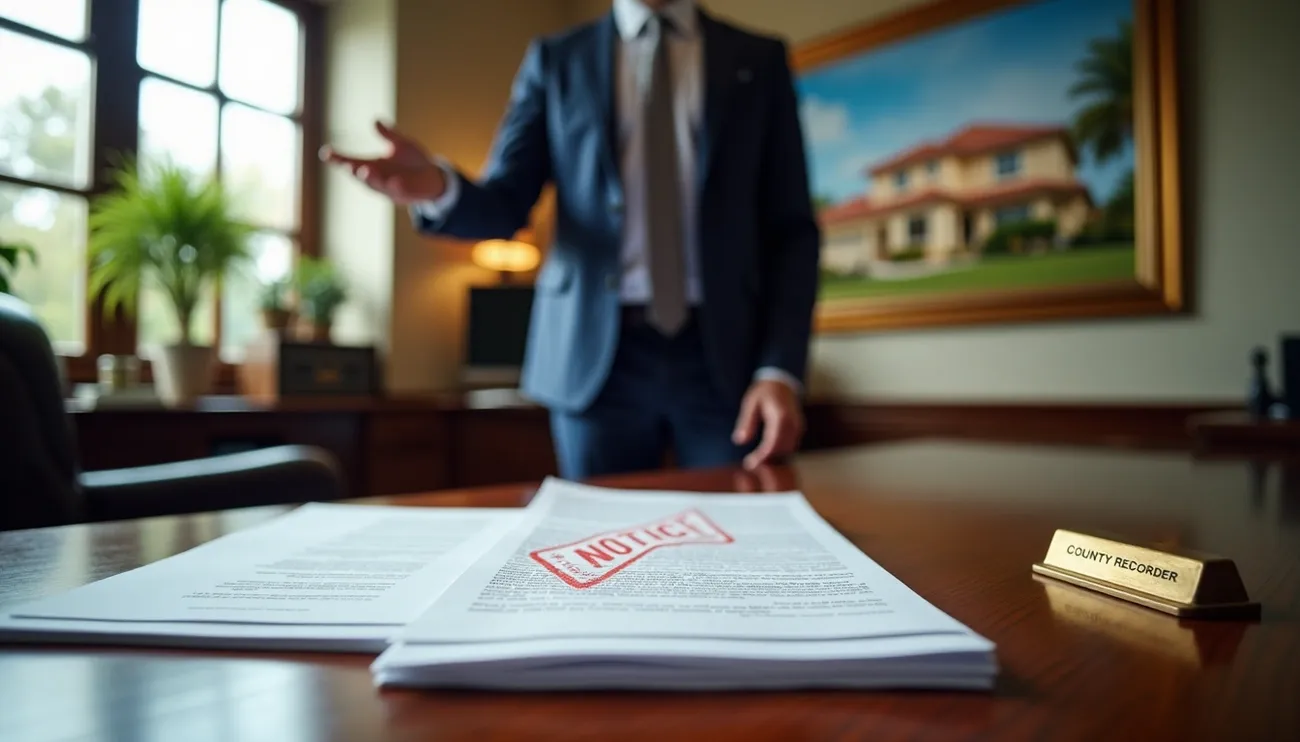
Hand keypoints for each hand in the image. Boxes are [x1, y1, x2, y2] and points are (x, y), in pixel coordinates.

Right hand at [319, 121, 445, 203]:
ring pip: (376, 185)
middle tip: (348, 165)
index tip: (325, 153)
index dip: (337, 159)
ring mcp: (389, 188)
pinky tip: (394, 180)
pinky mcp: (404, 194)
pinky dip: (395, 186)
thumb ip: (389, 135)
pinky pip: (399, 191)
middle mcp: (377, 177)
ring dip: (370, 179)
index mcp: (372, 164)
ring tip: (365, 170)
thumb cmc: (413, 160)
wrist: (434, 177)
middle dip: (353, 171)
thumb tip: (376, 121)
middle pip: (359, 175)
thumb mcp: (401, 144)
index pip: (350, 162)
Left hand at [731, 379, 804, 470]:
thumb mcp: (751, 403)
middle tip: (750, 463)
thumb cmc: (764, 392)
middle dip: (766, 458)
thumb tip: (740, 441)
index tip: (749, 464)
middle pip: (781, 449)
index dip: (761, 456)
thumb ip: (746, 422)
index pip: (772, 443)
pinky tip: (766, 451)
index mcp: (780, 416)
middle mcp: (793, 423)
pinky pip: (791, 445)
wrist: (782, 382)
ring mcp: (798, 426)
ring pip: (787, 449)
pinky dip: (779, 450)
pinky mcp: (798, 428)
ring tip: (756, 458)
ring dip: (773, 456)